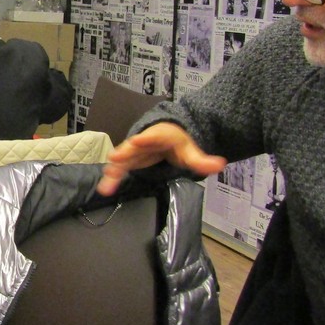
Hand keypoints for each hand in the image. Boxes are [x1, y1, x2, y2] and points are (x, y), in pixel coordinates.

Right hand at [96, 122, 225, 195]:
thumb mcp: (191, 150)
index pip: (153, 136)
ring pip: (123, 159)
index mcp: (161, 135)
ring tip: (106, 184)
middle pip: (133, 147)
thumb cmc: (177, 142)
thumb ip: (203, 160)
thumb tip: (220, 164)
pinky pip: (120, 168)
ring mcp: (135, 151)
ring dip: (114, 170)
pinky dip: (112, 178)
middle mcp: (144, 141)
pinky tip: (105, 189)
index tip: (138, 141)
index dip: (146, 139)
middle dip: (125, 152)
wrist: (167, 135)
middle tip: (115, 158)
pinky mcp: (130, 161)